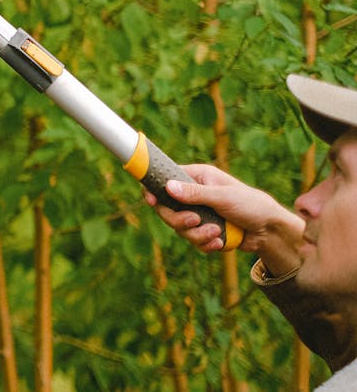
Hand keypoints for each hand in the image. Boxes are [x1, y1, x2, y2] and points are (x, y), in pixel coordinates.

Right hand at [144, 164, 303, 273]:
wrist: (270, 231)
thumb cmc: (252, 205)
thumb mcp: (223, 197)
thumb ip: (195, 194)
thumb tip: (167, 187)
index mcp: (198, 178)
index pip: (166, 179)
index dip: (155, 190)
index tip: (151, 200)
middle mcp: (194, 195)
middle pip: (167, 209)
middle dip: (180, 220)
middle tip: (195, 221)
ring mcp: (198, 214)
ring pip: (179, 228)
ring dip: (197, 234)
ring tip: (217, 233)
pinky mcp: (204, 231)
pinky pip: (193, 241)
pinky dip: (206, 244)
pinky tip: (221, 241)